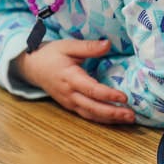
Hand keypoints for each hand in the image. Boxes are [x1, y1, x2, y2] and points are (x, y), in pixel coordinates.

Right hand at [15, 39, 134, 124]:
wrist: (32, 67)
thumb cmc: (51, 54)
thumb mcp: (68, 46)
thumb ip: (88, 47)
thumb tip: (108, 44)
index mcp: (69, 77)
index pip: (91, 89)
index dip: (108, 94)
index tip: (124, 97)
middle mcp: (69, 93)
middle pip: (92, 107)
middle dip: (112, 113)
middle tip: (131, 115)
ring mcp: (68, 102)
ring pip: (90, 114)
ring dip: (110, 119)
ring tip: (128, 119)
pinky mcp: (69, 106)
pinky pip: (86, 115)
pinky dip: (101, 119)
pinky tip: (115, 119)